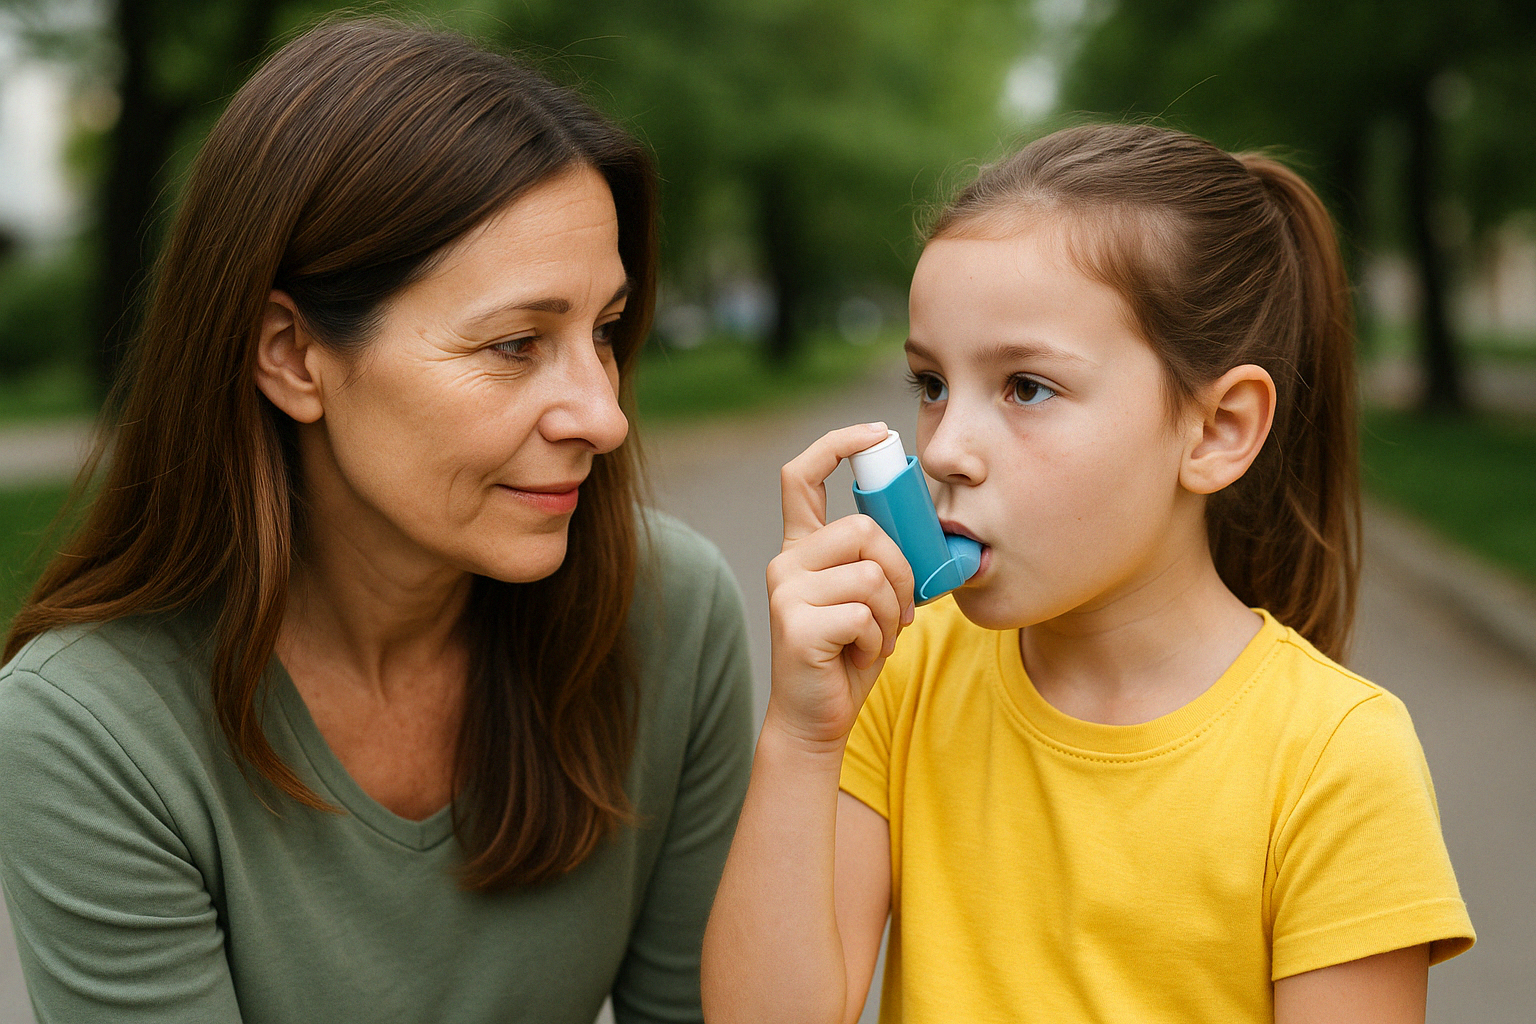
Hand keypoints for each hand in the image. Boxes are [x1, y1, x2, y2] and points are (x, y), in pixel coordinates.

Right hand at [766, 423, 915, 748]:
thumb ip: (881, 560)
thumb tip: (929, 530)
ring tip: (877, 637)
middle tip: (900, 610)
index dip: (837, 444)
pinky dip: (879, 640)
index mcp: (802, 547)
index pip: (802, 475)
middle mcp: (786, 561)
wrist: (816, 717)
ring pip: (870, 572)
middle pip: (863, 529)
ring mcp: (785, 591)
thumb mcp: (869, 598)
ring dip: (893, 612)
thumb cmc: (849, 655)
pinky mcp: (794, 624)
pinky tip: (858, 656)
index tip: (875, 433)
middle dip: (900, 571)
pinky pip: (865, 613)